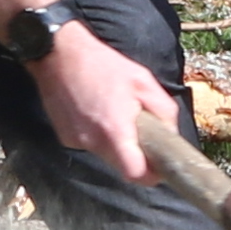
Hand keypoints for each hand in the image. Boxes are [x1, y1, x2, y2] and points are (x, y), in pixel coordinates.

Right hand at [28, 18, 171, 187]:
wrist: (59, 54)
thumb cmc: (102, 64)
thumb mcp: (143, 81)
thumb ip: (163, 111)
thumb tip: (170, 134)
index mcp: (115, 131)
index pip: (135, 174)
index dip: (150, 175)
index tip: (157, 168)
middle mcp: (93, 141)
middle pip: (120, 166)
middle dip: (133, 155)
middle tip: (138, 132)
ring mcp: (76, 140)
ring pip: (104, 155)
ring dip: (114, 143)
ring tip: (113, 114)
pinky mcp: (65, 137)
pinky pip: (89, 144)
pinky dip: (96, 135)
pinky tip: (95, 111)